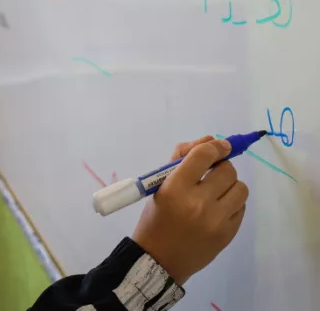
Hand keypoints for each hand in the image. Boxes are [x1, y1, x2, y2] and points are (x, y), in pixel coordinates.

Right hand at [131, 136, 248, 286]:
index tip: (220, 144)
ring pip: (240, 188)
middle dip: (221, 166)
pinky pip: (242, 207)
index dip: (214, 146)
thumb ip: (181, 158)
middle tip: (212, 171)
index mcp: (176, 188)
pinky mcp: (228, 234)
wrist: (160, 258)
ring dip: (230, 184)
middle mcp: (198, 203)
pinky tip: (219, 207)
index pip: (203, 156)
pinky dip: (232, 202)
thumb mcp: (160, 184)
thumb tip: (210, 141)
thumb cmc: (156, 216)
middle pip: (227, 170)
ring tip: (217, 190)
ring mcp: (216, 221)